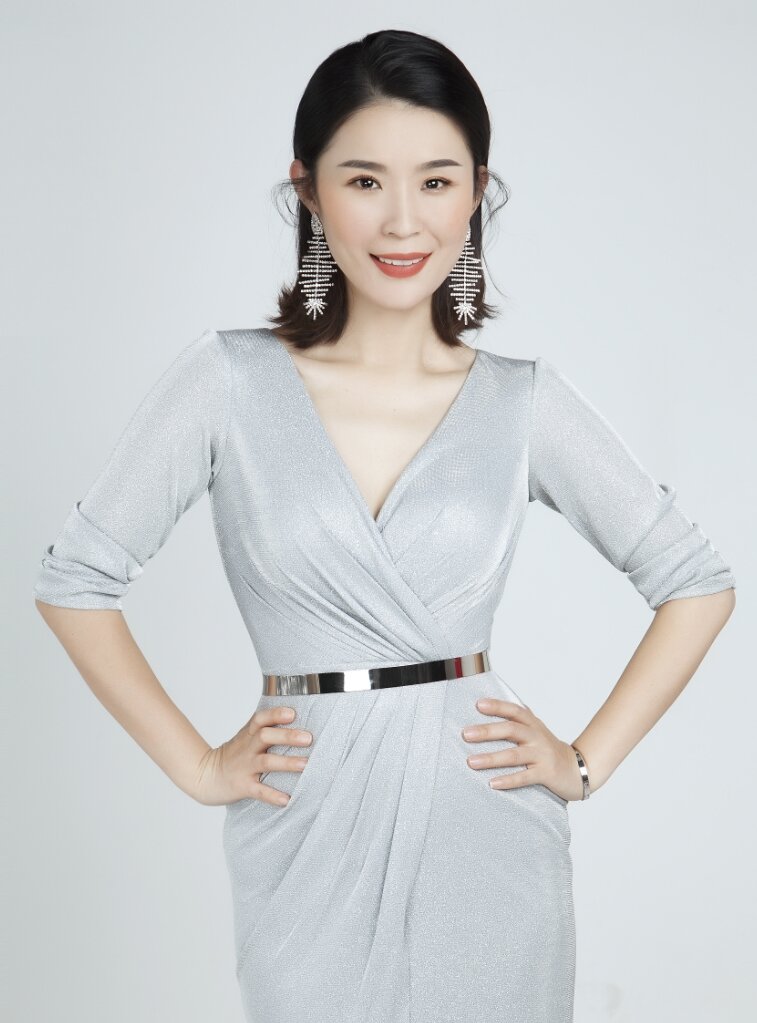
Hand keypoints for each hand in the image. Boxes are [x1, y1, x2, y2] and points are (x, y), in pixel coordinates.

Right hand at [192, 705, 312, 806]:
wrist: (205, 776)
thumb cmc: (233, 756)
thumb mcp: (245, 738)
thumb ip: (265, 730)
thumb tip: (296, 723)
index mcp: (248, 735)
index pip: (260, 719)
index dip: (275, 715)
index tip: (292, 714)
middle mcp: (247, 748)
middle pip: (265, 736)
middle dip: (287, 736)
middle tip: (308, 738)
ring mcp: (244, 767)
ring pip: (266, 762)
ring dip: (287, 763)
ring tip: (305, 764)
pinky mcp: (242, 786)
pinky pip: (259, 791)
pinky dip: (273, 795)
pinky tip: (287, 799)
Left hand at [462, 698, 583, 802]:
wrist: (579, 769)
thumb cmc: (549, 749)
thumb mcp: (536, 730)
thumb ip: (518, 720)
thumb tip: (490, 707)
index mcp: (533, 724)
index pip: (514, 711)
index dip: (497, 706)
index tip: (478, 705)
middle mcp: (537, 737)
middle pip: (511, 730)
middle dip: (487, 731)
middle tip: (466, 734)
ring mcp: (542, 755)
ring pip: (514, 755)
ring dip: (491, 758)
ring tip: (471, 762)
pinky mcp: (546, 774)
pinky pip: (524, 777)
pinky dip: (508, 780)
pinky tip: (492, 783)